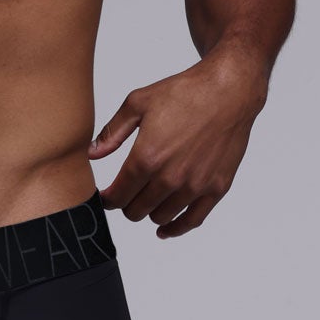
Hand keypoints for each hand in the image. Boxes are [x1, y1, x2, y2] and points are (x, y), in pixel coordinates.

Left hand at [89, 48, 267, 236]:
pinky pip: (192, 221)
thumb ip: (112, 133)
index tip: (106, 195)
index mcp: (146, 158)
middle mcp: (170, 177)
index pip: (117, 197)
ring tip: (148, 198)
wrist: (228, 90)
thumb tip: (91, 154)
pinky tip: (165, 229)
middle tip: (128, 193)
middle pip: (136, 211)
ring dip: (150, 211)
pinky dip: (175, 228)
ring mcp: (195, 185)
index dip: (107, 199)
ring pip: (160, 217)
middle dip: (127, 204)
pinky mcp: (216, 188)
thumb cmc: (184, 92)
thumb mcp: (138, 103)